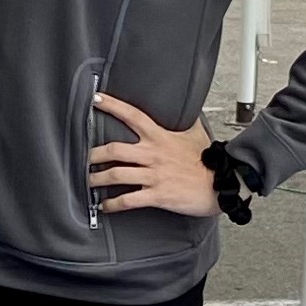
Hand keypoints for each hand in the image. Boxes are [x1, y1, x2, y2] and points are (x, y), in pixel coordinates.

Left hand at [89, 92, 218, 216]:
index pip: (132, 115)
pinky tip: (105, 206)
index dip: (112, 105)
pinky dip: (113, 204)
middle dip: (93, 155)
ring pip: (116, 174)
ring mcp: (154, 175)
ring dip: (97, 179)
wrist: (222, 183)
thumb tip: (184, 108)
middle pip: (114, 149)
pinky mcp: (157, 195)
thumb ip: (184, 121)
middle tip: (84, 159)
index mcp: (160, 137)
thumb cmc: (208, 161)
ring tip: (88, 182)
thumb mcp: (195, 134)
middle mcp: (153, 154)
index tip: (95, 99)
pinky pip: (128, 200)